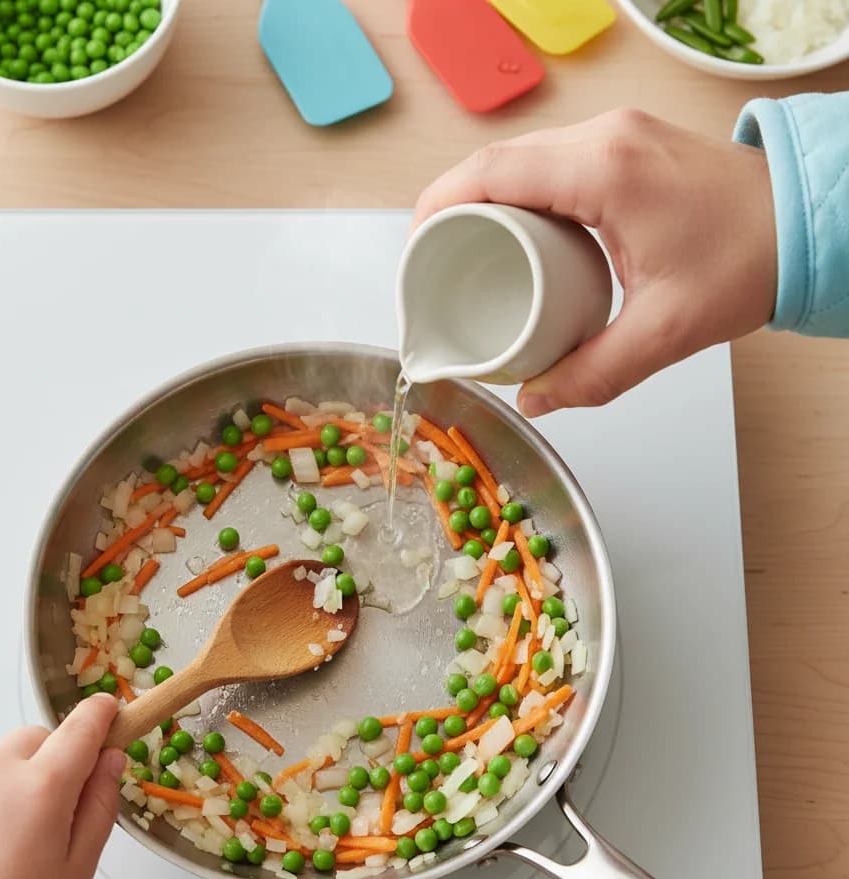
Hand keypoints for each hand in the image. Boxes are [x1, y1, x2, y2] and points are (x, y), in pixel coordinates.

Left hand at [0, 694, 124, 878]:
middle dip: (49, 760)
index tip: (107, 709)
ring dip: (5, 784)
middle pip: (36, 738)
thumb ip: (101, 804)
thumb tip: (111, 758)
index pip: (82, 726)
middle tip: (46, 811)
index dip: (100, 713)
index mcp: (43, 786)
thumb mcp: (79, 867)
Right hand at [412, 109, 777, 415]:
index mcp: (604, 171)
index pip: (489, 173)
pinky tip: (510, 233)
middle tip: (431, 265)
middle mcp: (604, 138)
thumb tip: (535, 399)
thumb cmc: (753, 259)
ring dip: (480, 199)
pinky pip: (546, 161)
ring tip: (462, 253)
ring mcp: (614, 134)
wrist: (808, 222)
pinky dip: (514, 193)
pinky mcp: (623, 145)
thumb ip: (593, 374)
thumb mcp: (666, 331)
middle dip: (449, 209)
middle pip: (493, 161)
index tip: (415, 253)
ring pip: (517, 157)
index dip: (436, 209)